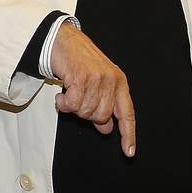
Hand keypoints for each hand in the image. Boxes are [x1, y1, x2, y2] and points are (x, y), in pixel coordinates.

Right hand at [48, 21, 135, 156]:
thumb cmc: (79, 61)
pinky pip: (72, 104)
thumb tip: (107, 128)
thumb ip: (104, 105)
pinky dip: (64, 103)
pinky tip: (61, 93)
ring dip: (73, 107)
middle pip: (101, 116)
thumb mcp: (97, 83)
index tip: (129, 151)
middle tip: (78, 100)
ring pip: (86, 112)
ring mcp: (97, 80)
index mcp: (119, 83)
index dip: (129, 134)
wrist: (62, 41)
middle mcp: (111, 81)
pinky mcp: (81, 78)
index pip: (127, 114)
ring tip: (69, 93)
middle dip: (87, 114)